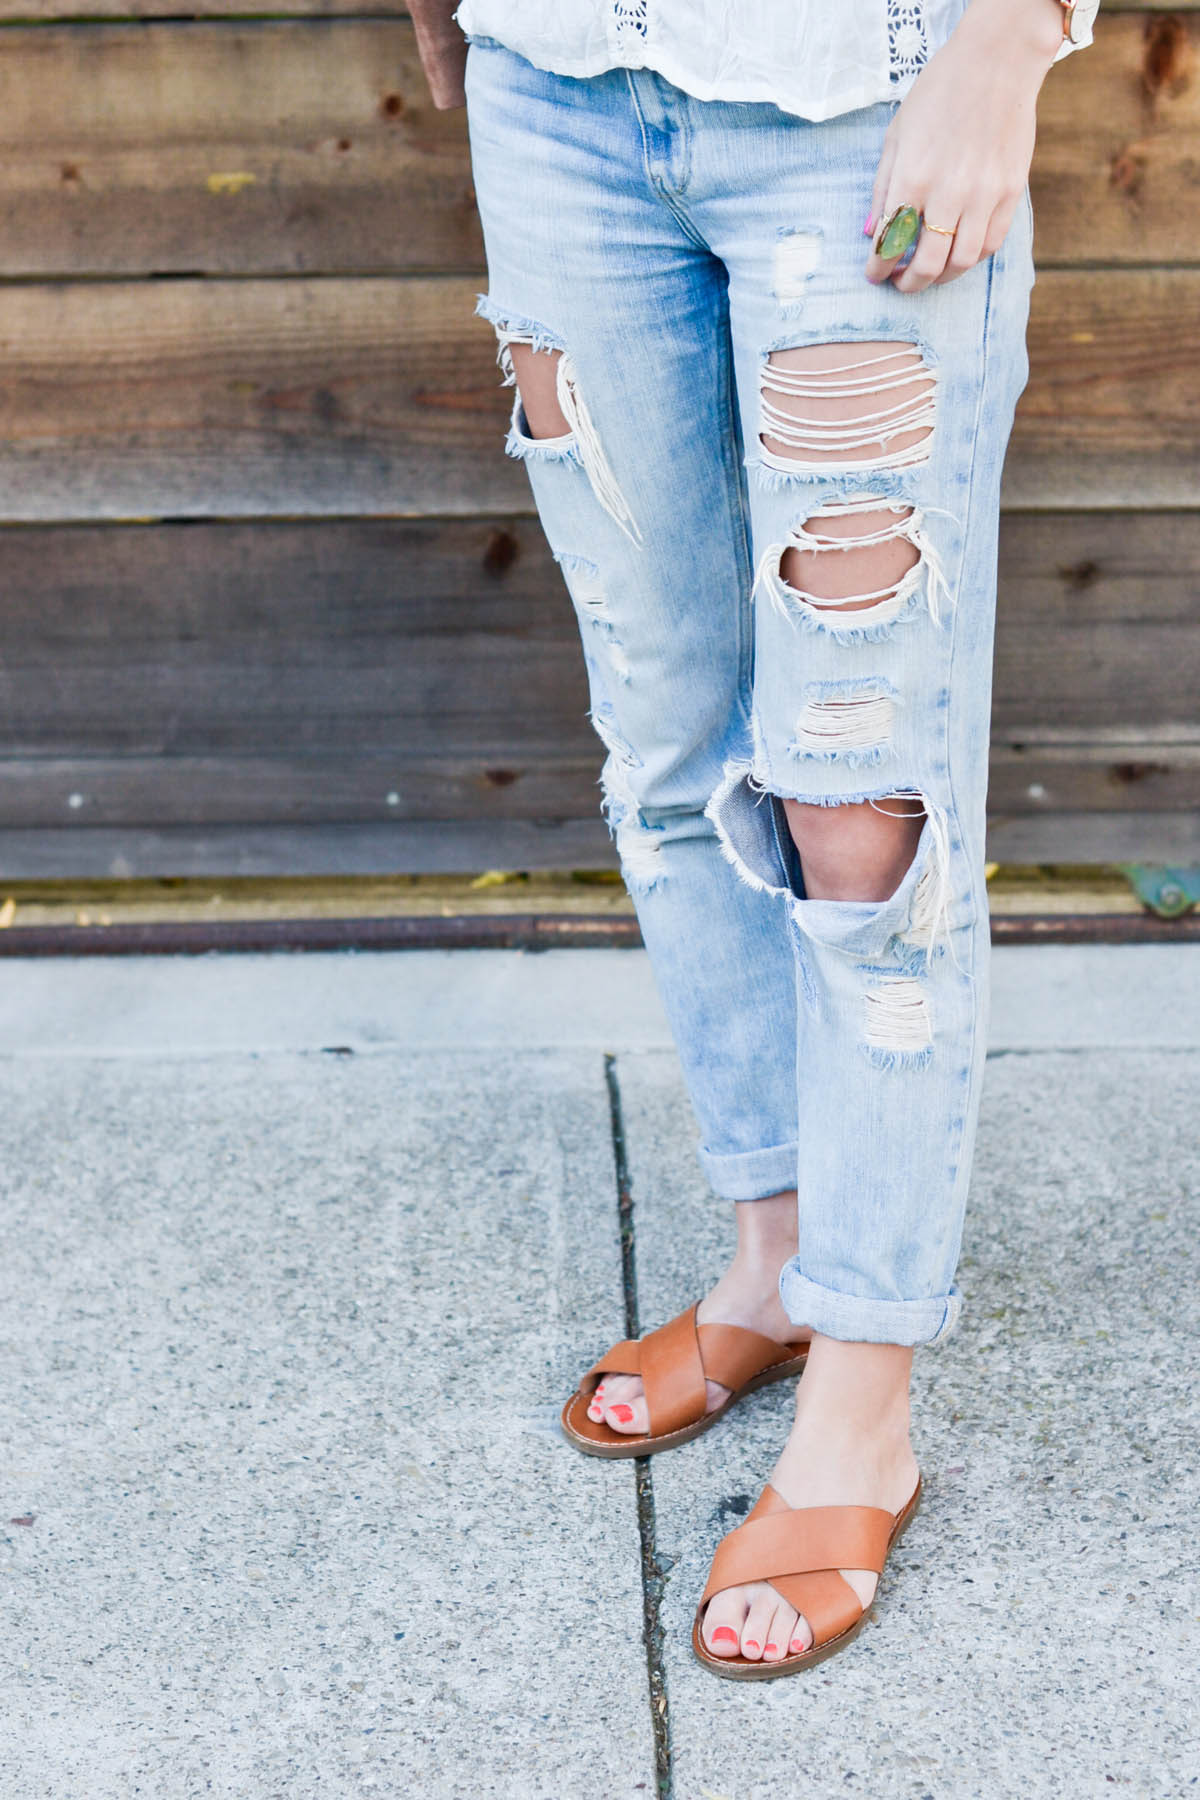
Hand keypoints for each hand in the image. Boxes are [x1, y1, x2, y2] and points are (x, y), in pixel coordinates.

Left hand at [866, 0, 1062, 292]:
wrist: (995, 62)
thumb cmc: (939, 94)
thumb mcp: (897, 135)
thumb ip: (882, 187)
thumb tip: (872, 232)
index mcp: (912, 178)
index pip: (889, 244)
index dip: (878, 268)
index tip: (874, 275)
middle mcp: (948, 193)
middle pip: (927, 264)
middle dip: (908, 283)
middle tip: (901, 283)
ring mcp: (983, 194)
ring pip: (962, 262)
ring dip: (941, 277)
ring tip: (930, 273)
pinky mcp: (1010, 191)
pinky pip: (991, 243)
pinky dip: (972, 257)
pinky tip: (959, 251)